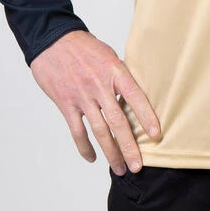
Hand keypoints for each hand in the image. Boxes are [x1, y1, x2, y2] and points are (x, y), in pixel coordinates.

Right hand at [30, 29, 160, 175]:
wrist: (53, 41)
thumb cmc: (85, 47)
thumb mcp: (109, 55)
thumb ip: (120, 77)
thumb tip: (134, 97)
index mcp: (115, 71)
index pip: (135, 97)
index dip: (146, 116)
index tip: (156, 134)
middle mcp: (100, 86)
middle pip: (117, 121)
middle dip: (129, 146)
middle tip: (138, 166)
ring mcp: (82, 96)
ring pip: (99, 131)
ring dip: (111, 152)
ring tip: (120, 168)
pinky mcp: (66, 104)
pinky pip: (77, 131)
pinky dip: (85, 147)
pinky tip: (92, 158)